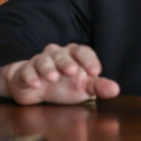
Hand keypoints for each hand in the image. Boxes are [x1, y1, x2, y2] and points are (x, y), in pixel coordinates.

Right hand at [0, 43, 119, 105]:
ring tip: (52, 78)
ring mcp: (39, 62)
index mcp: (74, 56)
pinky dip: (30, 76)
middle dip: (67, 62)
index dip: (89, 59)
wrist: (33, 87)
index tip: (96, 71)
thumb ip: (99, 87)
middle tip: (72, 71)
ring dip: (48, 68)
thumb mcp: (83, 87)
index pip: (83, 51)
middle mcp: (57, 55)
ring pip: (43, 60)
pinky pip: (26, 71)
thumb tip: (116, 90)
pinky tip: (34, 83)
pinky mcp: (25, 72)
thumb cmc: (63, 85)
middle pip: (62, 54)